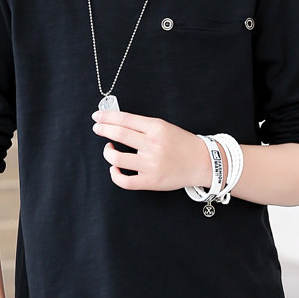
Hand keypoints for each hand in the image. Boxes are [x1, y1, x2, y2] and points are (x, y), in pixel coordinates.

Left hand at [91, 110, 210, 190]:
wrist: (202, 162)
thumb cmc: (181, 143)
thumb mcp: (164, 127)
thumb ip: (142, 125)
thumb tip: (116, 122)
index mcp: (156, 128)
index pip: (125, 119)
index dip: (107, 116)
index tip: (97, 116)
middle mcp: (153, 145)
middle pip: (119, 134)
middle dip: (102, 129)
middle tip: (96, 128)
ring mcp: (151, 164)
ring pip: (117, 158)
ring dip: (108, 152)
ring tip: (109, 149)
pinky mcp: (151, 181)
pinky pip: (125, 181)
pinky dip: (115, 175)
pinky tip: (114, 169)